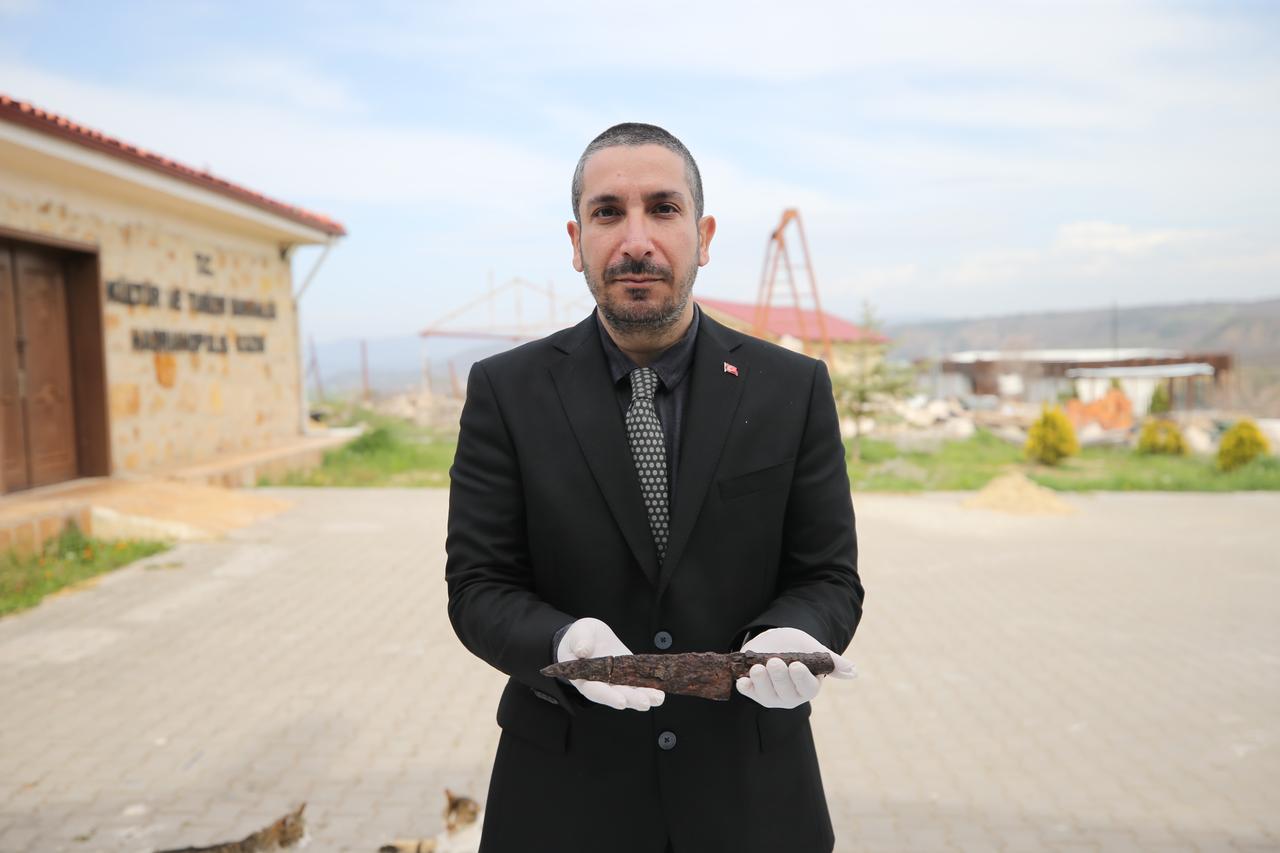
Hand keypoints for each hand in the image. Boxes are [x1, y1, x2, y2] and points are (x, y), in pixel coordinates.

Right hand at [557, 617, 664, 710]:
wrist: (589, 636)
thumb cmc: (579, 637)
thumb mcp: (578, 634)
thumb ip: (579, 641)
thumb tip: (582, 650)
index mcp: (584, 678)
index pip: (595, 690)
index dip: (608, 696)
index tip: (621, 701)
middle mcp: (601, 683)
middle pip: (617, 695)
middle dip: (632, 699)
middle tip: (645, 703)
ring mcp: (616, 680)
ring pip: (630, 692)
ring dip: (644, 696)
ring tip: (658, 698)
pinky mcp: (628, 674)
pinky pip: (639, 682)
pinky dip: (650, 686)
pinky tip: (661, 689)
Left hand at [735, 627, 855, 708]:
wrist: (776, 642)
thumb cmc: (798, 646)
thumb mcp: (814, 649)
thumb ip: (831, 661)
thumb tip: (854, 672)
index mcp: (809, 687)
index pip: (807, 688)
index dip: (801, 678)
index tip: (796, 665)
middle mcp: (791, 696)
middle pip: (786, 693)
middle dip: (779, 677)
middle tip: (774, 661)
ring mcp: (772, 696)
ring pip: (767, 696)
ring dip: (761, 683)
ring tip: (758, 668)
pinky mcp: (755, 691)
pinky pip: (750, 693)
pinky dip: (745, 688)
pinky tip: (741, 681)